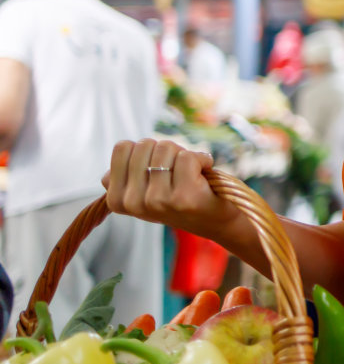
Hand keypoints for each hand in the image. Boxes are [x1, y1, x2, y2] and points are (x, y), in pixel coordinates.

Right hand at [102, 138, 243, 240]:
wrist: (215, 219)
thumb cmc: (178, 197)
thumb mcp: (144, 191)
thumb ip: (125, 179)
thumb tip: (108, 172)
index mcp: (117, 199)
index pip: (122, 148)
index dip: (146, 149)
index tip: (158, 166)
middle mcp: (133, 202)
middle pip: (145, 144)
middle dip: (167, 150)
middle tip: (179, 169)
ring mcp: (157, 201)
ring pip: (166, 148)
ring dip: (184, 154)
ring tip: (191, 173)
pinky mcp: (183, 197)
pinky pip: (187, 157)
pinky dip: (202, 158)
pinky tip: (205, 172)